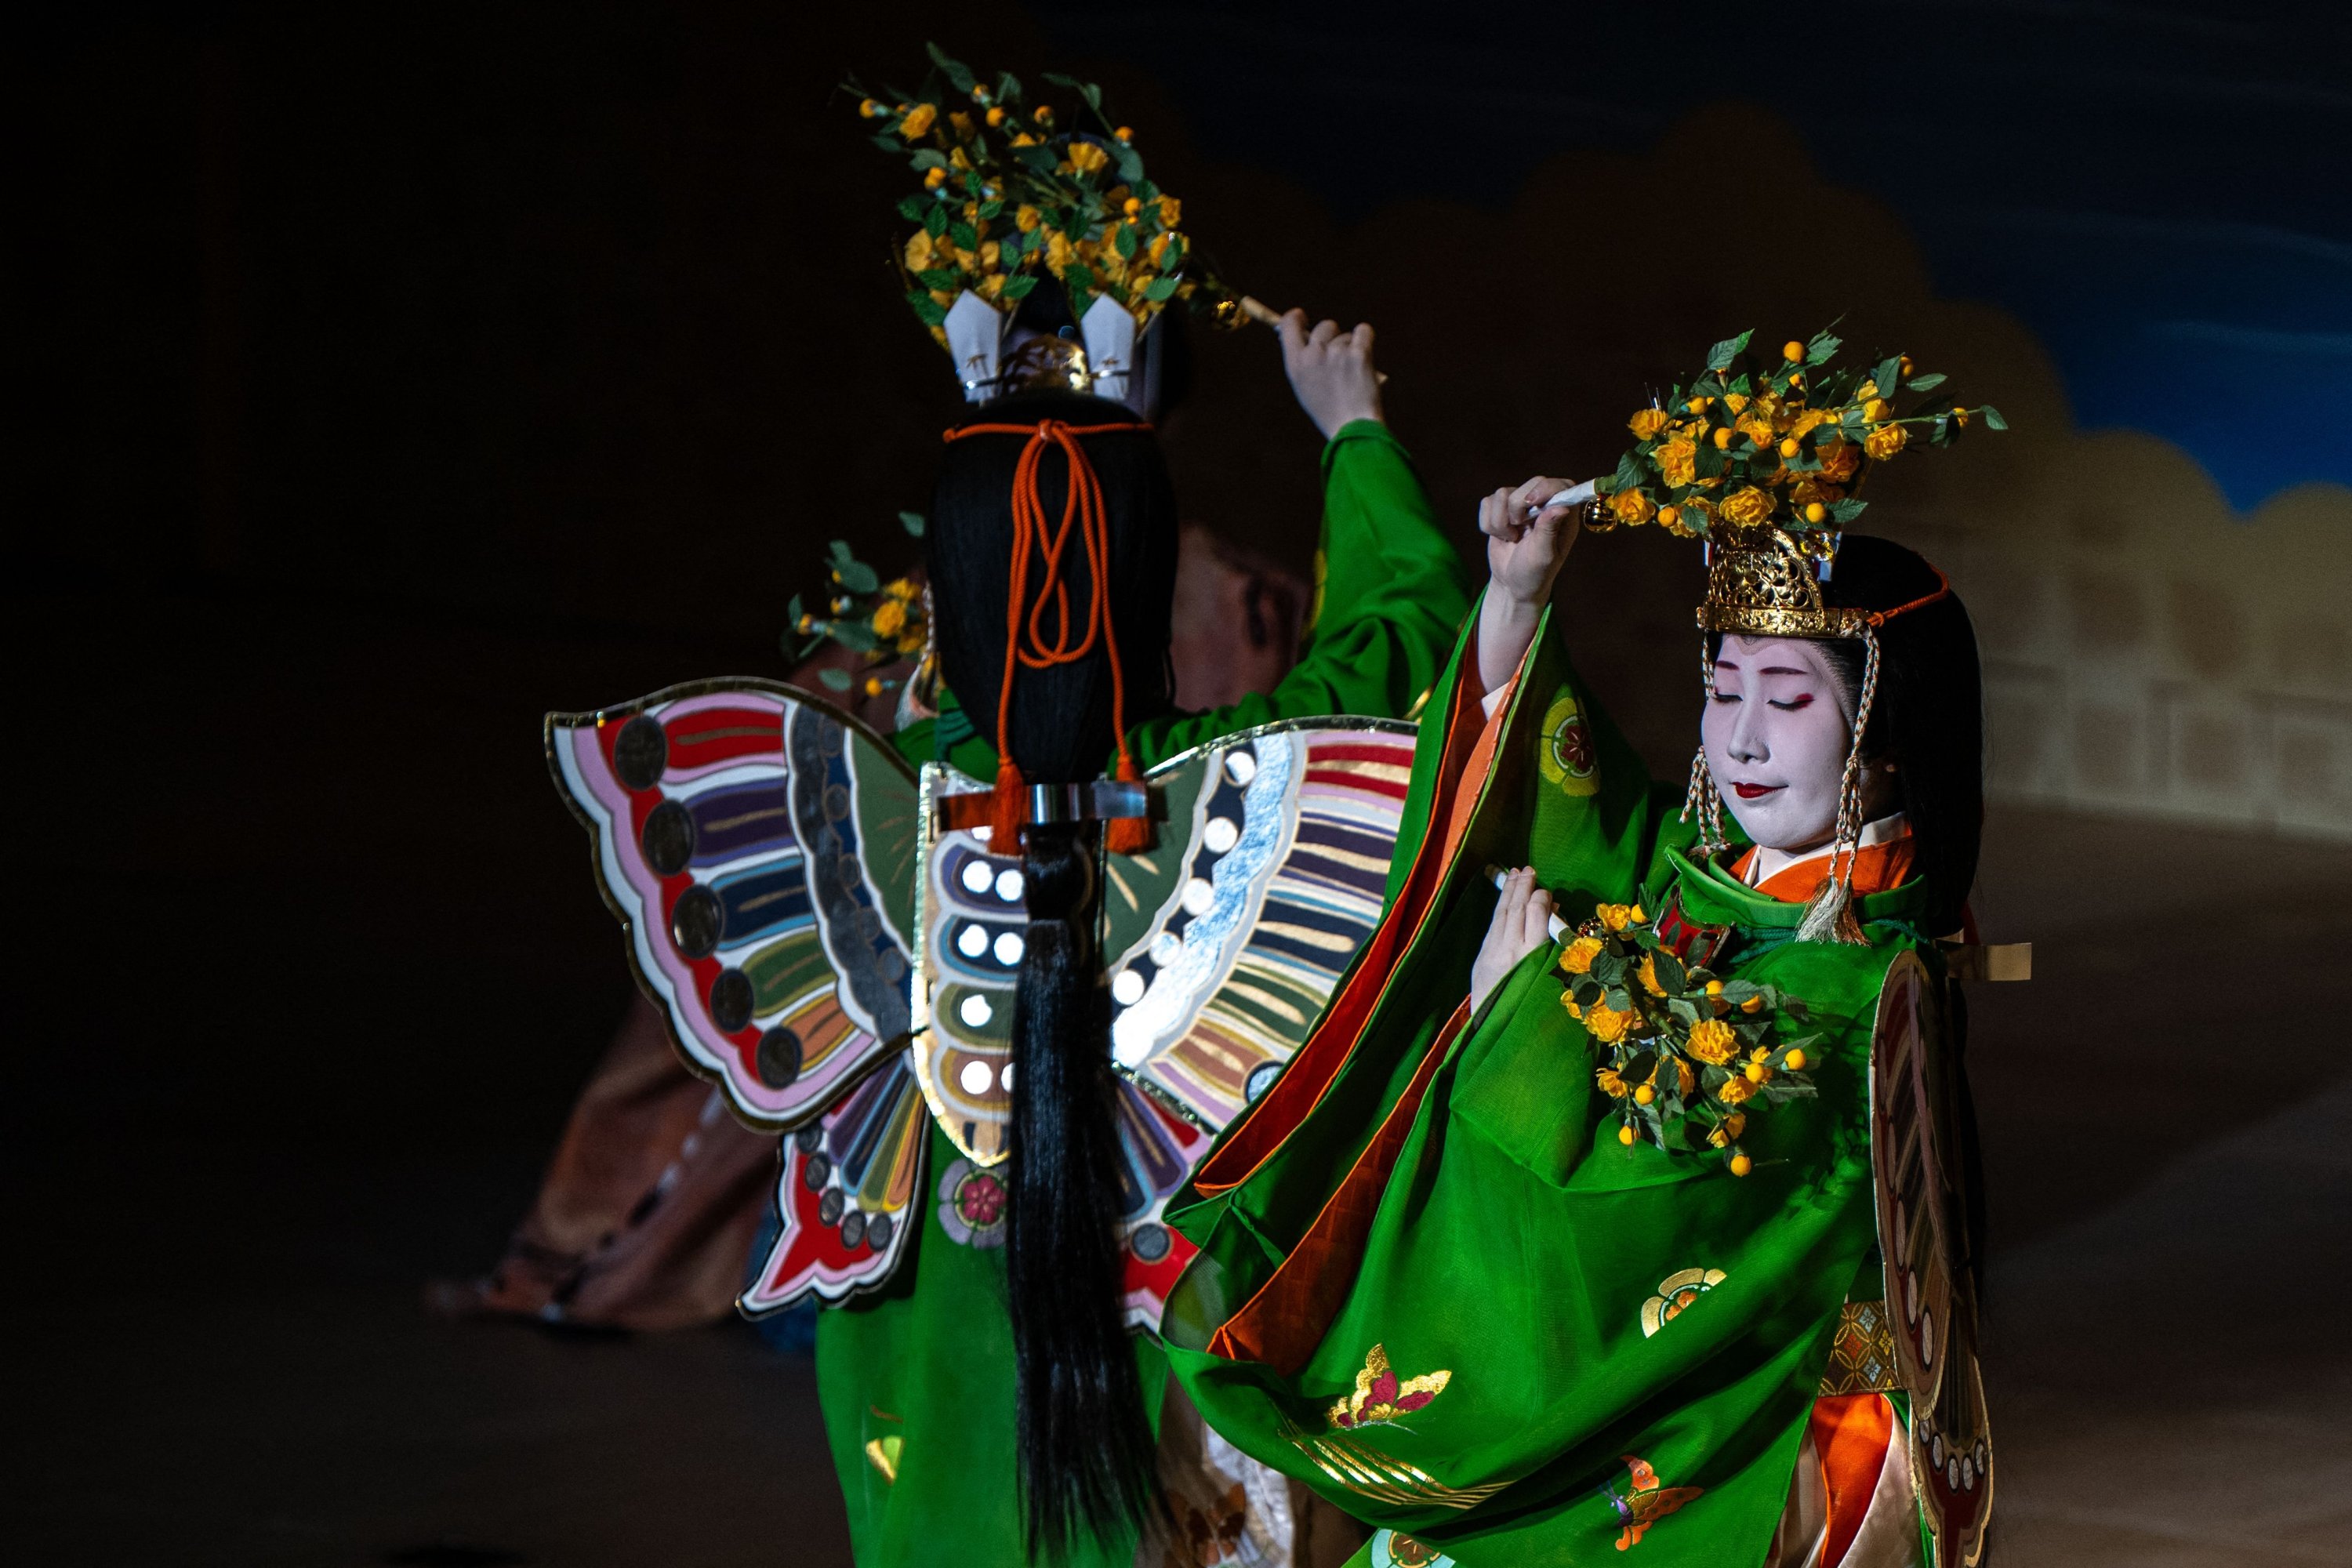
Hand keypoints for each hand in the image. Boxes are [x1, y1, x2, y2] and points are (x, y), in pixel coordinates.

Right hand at [1278, 310, 1382, 437]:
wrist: (1352, 428)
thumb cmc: (1329, 411)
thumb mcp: (1305, 387)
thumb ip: (1302, 361)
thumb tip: (1304, 337)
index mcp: (1295, 364)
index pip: (1289, 325)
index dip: (1296, 317)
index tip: (1301, 316)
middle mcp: (1313, 355)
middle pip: (1324, 326)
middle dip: (1333, 337)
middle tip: (1339, 358)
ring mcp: (1336, 353)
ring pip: (1345, 336)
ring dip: (1351, 348)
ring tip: (1352, 375)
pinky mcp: (1359, 353)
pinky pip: (1364, 331)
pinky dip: (1366, 340)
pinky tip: (1365, 358)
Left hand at [1471, 866, 1555, 1014]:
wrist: (1498, 1027)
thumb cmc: (1532, 1005)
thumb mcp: (1550, 975)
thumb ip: (1553, 943)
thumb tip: (1553, 911)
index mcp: (1533, 957)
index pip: (1536, 915)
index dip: (1541, 899)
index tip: (1545, 891)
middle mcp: (1511, 951)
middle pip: (1517, 910)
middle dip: (1523, 888)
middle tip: (1529, 870)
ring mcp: (1493, 953)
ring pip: (1502, 914)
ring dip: (1509, 892)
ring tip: (1516, 874)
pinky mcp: (1481, 956)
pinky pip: (1493, 927)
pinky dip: (1500, 909)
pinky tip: (1505, 898)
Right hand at [1476, 475, 1580, 609]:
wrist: (1511, 584)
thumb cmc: (1534, 573)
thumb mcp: (1544, 556)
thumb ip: (1549, 530)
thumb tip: (1562, 507)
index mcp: (1563, 515)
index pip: (1561, 485)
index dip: (1546, 488)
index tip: (1532, 502)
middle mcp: (1544, 505)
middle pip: (1530, 483)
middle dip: (1517, 507)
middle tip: (1519, 528)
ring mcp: (1521, 506)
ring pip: (1502, 493)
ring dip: (1500, 521)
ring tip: (1511, 537)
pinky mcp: (1501, 510)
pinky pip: (1487, 503)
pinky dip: (1488, 523)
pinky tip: (1501, 536)